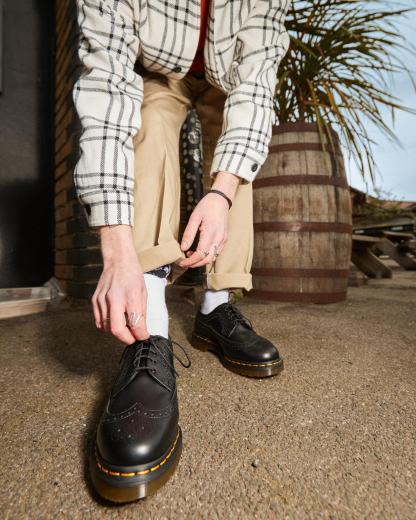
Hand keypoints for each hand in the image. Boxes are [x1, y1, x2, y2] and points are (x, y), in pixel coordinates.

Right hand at [92, 225, 148, 343]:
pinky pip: (99, 321)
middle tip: (133, 338)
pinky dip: (107, 325)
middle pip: (116, 330)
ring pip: (107, 327)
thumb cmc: (132, 275)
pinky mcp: (95, 300)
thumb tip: (141, 331)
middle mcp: (114, 298)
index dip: (140, 334)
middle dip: (126, 338)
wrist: (118, 261)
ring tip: (125, 326)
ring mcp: (102, 300)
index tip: (143, 336)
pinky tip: (115, 320)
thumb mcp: (143, 293)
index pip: (135, 323)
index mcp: (130, 295)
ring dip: (117, 332)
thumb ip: (142, 313)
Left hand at [179, 171, 239, 267]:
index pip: (200, 254)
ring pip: (213, 258)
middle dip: (195, 264)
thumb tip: (183, 247)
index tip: (182, 262)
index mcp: (210, 233)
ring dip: (201, 260)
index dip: (190, 261)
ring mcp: (223, 240)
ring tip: (191, 255)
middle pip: (207, 259)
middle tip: (185, 262)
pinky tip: (200, 251)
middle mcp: (219, 238)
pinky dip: (208, 256)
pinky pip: (217, 253)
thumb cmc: (207, 206)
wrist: (221, 199)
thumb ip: (189, 234)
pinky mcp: (224, 239)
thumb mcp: (194, 217)